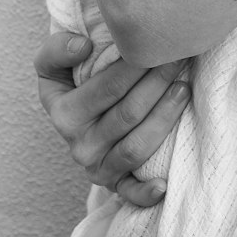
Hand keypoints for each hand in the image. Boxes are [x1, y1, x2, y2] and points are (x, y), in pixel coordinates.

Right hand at [35, 30, 190, 205]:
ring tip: (184, 88)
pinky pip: (131, 192)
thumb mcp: (53, 61)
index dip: (137, 63)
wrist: (75, 115)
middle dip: (158, 83)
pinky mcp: (114, 184)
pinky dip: (146, 192)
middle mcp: (80, 145)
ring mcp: (98, 167)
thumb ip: (58, 48)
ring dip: (165, 117)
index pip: (109, 86)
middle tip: (180, 58)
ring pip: (137, 146)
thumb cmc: (72, 81)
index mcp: (64, 114)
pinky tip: (164, 184)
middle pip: (129, 113)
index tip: (158, 43)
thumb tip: (83, 47)